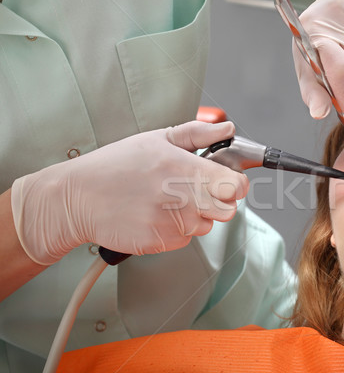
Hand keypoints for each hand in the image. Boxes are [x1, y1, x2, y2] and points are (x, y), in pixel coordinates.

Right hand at [11, 121, 248, 264]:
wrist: (77, 198)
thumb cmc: (116, 166)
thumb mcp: (156, 138)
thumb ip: (198, 134)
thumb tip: (227, 130)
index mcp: (185, 169)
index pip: (237, 187)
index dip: (236, 183)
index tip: (227, 180)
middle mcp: (182, 200)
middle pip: (228, 210)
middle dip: (217, 200)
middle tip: (194, 189)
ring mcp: (172, 224)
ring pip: (205, 225)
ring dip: (194, 215)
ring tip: (165, 200)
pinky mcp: (161, 243)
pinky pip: (184, 238)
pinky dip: (175, 229)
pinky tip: (154, 213)